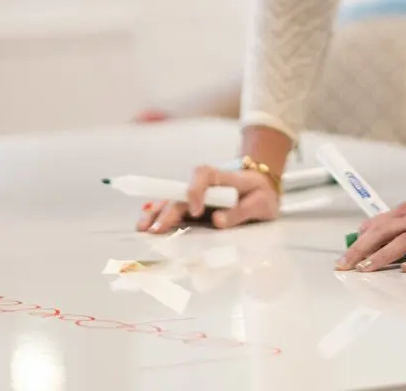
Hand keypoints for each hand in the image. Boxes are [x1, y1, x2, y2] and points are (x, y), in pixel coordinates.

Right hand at [135, 165, 278, 233]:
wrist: (262, 190)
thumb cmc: (261, 194)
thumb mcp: (261, 203)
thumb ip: (241, 211)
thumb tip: (217, 220)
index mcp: (223, 178)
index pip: (204, 175)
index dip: (196, 190)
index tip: (196, 210)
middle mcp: (204, 186)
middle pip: (181, 192)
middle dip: (168, 211)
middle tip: (157, 229)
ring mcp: (196, 197)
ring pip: (171, 201)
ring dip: (156, 213)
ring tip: (143, 228)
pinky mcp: (192, 210)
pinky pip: (172, 211)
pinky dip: (158, 218)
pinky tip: (146, 227)